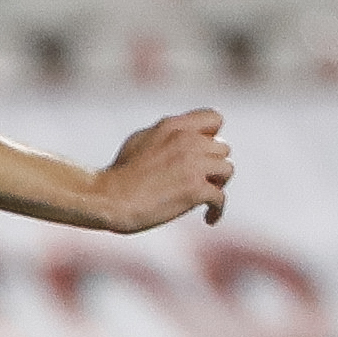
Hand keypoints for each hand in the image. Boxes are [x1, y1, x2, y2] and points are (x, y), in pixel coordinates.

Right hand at [92, 109, 233, 232]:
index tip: (205, 151)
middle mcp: (187, 141)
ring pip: (227, 170)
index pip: (214, 118)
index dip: (213, 135)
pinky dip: (216, 210)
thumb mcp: (140, 140)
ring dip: (219, 184)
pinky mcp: (195, 190)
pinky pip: (220, 198)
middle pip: (223, 148)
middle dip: (214, 164)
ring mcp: (193, 165)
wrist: (110, 198)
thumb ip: (165, 135)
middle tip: (203, 180)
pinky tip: (209, 218)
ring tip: (205, 196)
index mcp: (173, 126)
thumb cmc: (119, 174)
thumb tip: (181, 137)